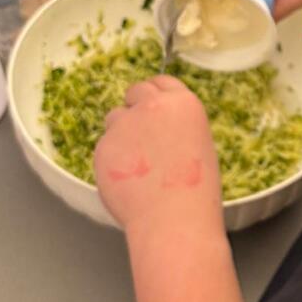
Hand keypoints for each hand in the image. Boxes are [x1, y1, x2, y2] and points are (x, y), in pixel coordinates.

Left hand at [94, 76, 222, 237]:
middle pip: (135, 92)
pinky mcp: (103, 147)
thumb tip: (156, 126)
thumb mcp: (198, 144)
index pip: (161, 81)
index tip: (150, 103)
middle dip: (135, 107)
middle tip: (139, 133)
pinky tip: (128, 182)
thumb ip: (175, 126)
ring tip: (138, 166)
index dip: (155, 93)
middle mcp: (152, 106)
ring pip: (115, 118)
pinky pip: (104, 147)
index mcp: (183, 103)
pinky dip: (111, 160)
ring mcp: (125, 124)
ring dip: (121, 134)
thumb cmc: (194, 192)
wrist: (173, 220)